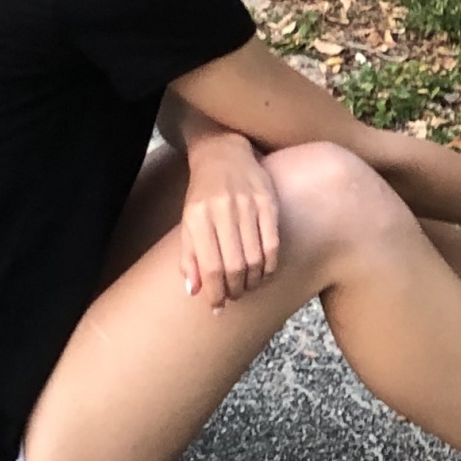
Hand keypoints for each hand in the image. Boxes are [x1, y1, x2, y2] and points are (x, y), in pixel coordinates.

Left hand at [180, 133, 280, 308]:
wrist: (223, 153)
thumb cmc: (203, 194)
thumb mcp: (188, 222)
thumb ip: (189, 256)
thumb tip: (194, 291)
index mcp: (198, 218)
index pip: (210, 266)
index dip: (215, 292)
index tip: (218, 306)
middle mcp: (223, 211)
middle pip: (234, 265)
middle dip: (235, 289)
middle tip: (234, 297)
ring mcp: (248, 205)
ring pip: (255, 257)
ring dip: (252, 281)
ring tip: (248, 287)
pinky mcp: (268, 202)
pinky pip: (273, 243)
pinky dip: (269, 265)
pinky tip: (264, 273)